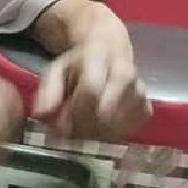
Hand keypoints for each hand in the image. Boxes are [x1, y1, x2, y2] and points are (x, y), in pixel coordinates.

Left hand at [32, 25, 151, 141]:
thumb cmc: (78, 64)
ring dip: (94, 135)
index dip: (74, 112)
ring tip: (81, 127)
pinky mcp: (146, 108)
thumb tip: (41, 115)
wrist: (110, 51)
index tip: (59, 127)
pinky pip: (128, 131)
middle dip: (82, 128)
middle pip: (105, 113)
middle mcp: (126, 74)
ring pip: (117, 126)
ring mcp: (140, 92)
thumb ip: (48, 91)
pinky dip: (109, 136)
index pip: (91, 90)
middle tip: (67, 132)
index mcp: (99, 60)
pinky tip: (98, 129)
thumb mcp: (56, 69)